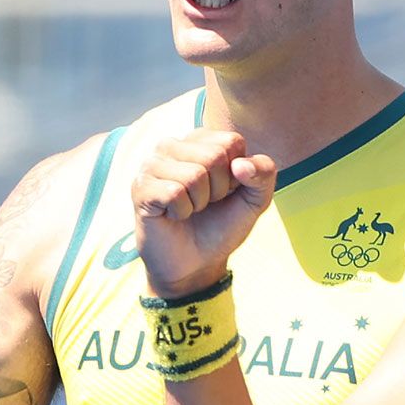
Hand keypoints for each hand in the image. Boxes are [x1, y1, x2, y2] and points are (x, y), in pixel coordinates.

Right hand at [132, 130, 275, 297]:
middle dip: (219, 190)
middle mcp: (173, 145)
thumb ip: (264, 174)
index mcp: (201, 140)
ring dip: (200, 202)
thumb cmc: (222, 226)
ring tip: (190, 209)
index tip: (225, 191)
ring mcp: (152, 164)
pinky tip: (173, 215)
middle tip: (205, 204)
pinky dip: (182, 211)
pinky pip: (174, 193)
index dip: (237, 174)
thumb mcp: (255, 199)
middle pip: (214, 156)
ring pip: (194, 175)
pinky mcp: (140, 187)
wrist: (196, 264)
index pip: (232, 142)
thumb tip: (241, 164)